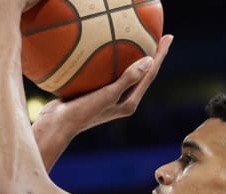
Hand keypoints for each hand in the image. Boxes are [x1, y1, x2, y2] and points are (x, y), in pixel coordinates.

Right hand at [33, 35, 173, 137]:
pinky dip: (110, 60)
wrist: (57, 124)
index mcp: (129, 103)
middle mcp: (121, 101)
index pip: (149, 75)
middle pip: (141, 74)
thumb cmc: (83, 112)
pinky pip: (107, 73)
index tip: (168, 37)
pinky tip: (104, 49)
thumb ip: (127, 79)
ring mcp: (108, 97)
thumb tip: (149, 60)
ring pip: (124, 73)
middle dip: (152, 56)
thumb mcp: (107, 95)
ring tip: (137, 40)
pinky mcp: (94, 93)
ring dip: (132, 57)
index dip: (160, 55)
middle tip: (159, 37)